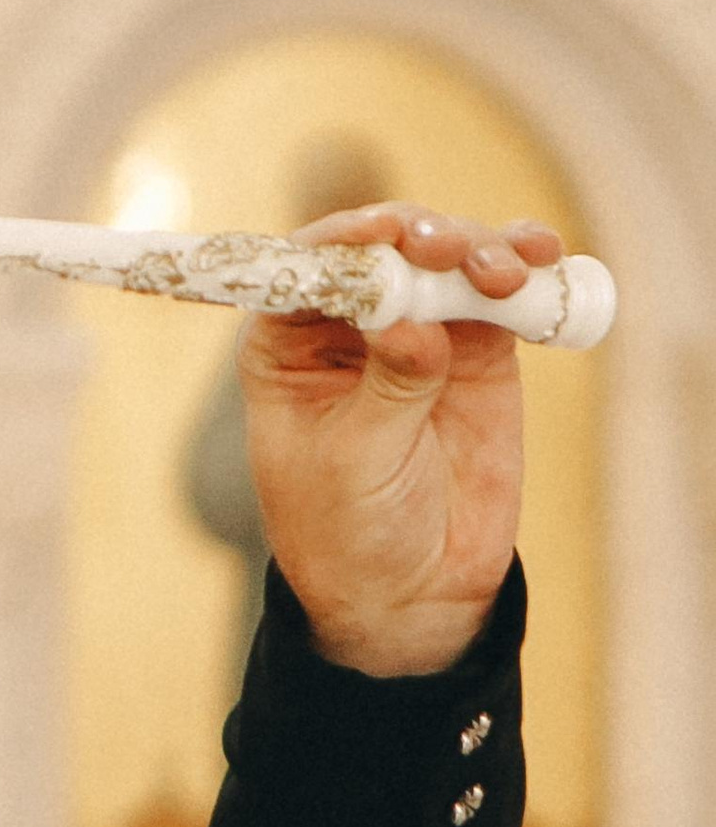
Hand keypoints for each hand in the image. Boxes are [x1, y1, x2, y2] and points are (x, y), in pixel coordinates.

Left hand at [241, 202, 558, 678]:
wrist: (411, 591)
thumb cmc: (349, 528)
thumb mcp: (355, 461)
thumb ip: (388, 388)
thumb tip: (415, 325)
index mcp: (288, 345)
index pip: (305, 268)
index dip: (342, 242)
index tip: (380, 235)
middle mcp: (349, 324)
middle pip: (383, 250)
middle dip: (417, 238)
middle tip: (445, 251)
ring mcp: (418, 328)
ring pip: (446, 261)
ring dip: (476, 248)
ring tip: (499, 272)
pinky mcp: (478, 348)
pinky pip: (500, 295)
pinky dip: (521, 270)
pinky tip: (538, 259)